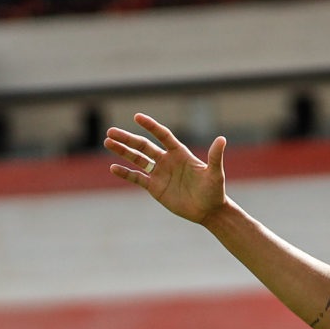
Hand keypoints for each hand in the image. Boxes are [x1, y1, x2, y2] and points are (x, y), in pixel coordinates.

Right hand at [108, 114, 230, 224]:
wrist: (209, 211)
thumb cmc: (214, 191)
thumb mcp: (215, 174)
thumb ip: (215, 156)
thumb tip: (222, 139)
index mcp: (180, 153)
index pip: (162, 135)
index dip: (151, 126)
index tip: (137, 117)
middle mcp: (167, 160)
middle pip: (144, 146)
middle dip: (127, 138)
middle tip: (110, 132)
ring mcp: (159, 173)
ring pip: (137, 159)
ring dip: (123, 151)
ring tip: (107, 142)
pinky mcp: (155, 187)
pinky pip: (137, 177)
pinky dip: (125, 173)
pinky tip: (113, 167)